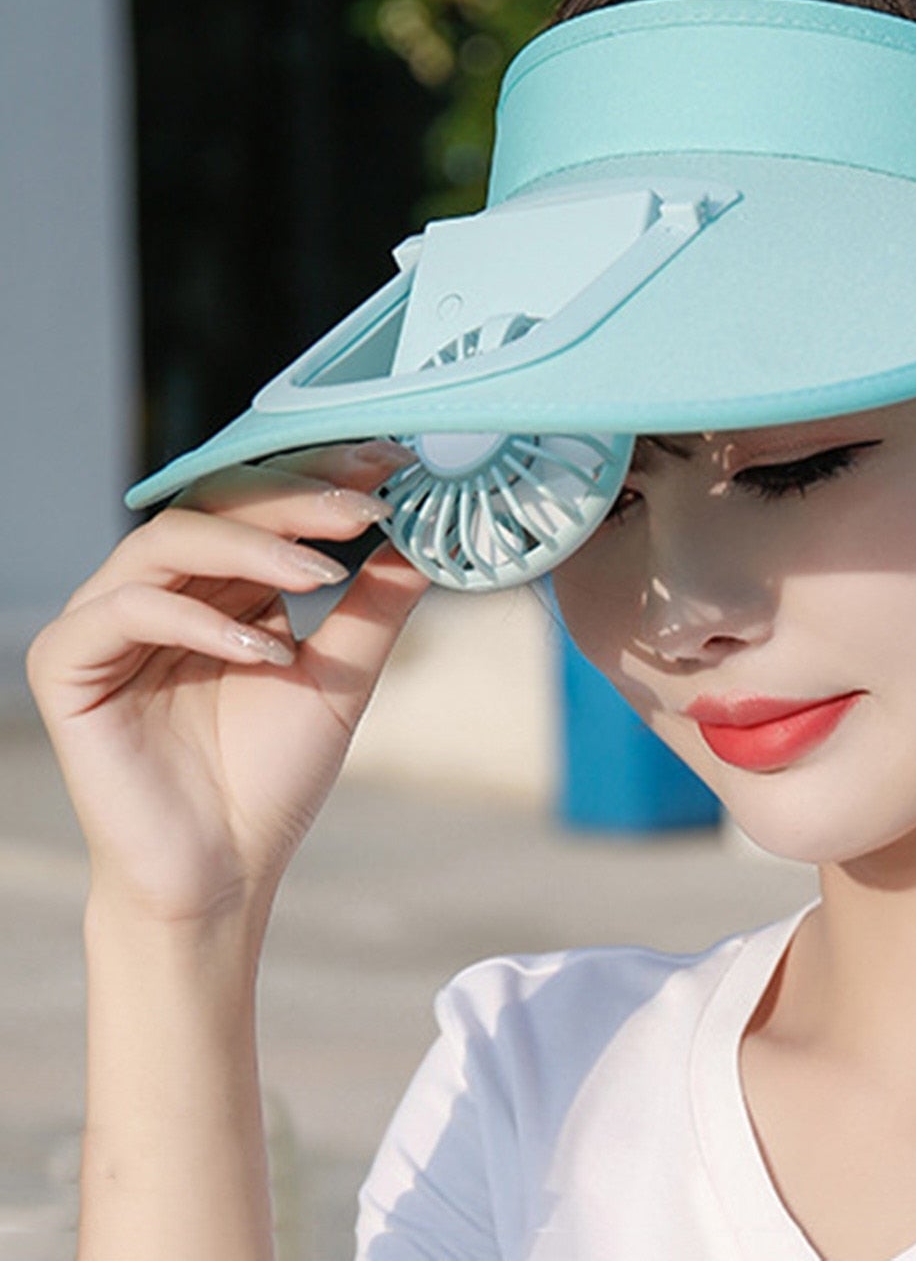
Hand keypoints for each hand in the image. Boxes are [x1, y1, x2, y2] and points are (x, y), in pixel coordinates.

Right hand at [26, 442, 430, 928]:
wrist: (224, 871)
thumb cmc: (272, 776)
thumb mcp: (342, 673)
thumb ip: (377, 602)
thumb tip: (427, 536)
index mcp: (217, 580)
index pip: (260, 500)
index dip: (321, 474)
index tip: (390, 465)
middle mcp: (159, 587)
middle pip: (215, 502)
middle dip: (295, 496)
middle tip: (363, 504)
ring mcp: (106, 621)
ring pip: (168, 539)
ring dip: (253, 546)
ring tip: (322, 572)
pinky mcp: (68, 664)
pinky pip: (125, 611)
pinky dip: (199, 618)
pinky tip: (264, 648)